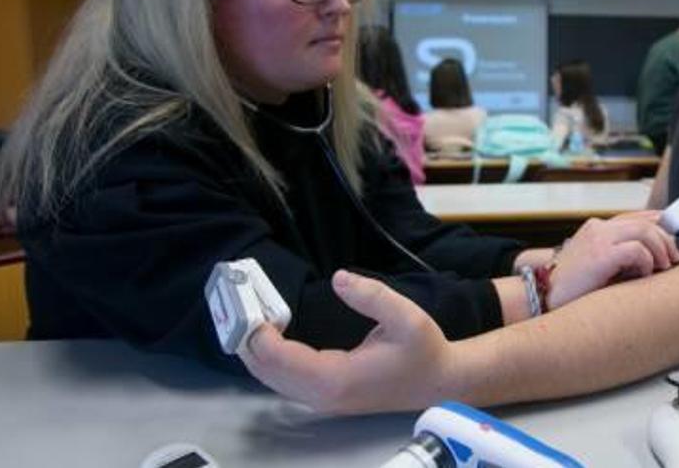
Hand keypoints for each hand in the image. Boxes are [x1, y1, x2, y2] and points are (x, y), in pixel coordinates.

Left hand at [238, 270, 451, 414]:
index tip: (250, 301)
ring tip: (248, 312)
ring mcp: (321, 400)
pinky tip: (267, 332)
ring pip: (270, 378)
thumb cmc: (424, 350)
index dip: (258, 331)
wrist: (439, 382)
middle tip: (239, 301)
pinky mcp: (323, 396)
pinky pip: (282, 379)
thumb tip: (339, 278)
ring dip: (254, 348)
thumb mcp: (407, 317)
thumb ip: (373, 296)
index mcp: (336, 378)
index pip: (279, 358)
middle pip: (266, 371)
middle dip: (247, 338)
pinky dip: (268, 357)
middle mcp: (322, 395)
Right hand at [547, 211, 678, 308]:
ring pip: (645, 232)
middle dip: (665, 239)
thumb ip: (615, 257)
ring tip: (665, 266)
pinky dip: (647, 261)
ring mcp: (599, 239)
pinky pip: (637, 250)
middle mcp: (598, 228)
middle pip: (644, 223)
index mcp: (596, 228)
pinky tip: (646, 273)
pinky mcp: (601, 254)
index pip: (634, 216)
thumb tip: (647, 261)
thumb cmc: (567, 287)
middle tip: (675, 257)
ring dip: (660, 249)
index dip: (657, 221)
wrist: (542, 294)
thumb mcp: (594, 265)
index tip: (672, 231)